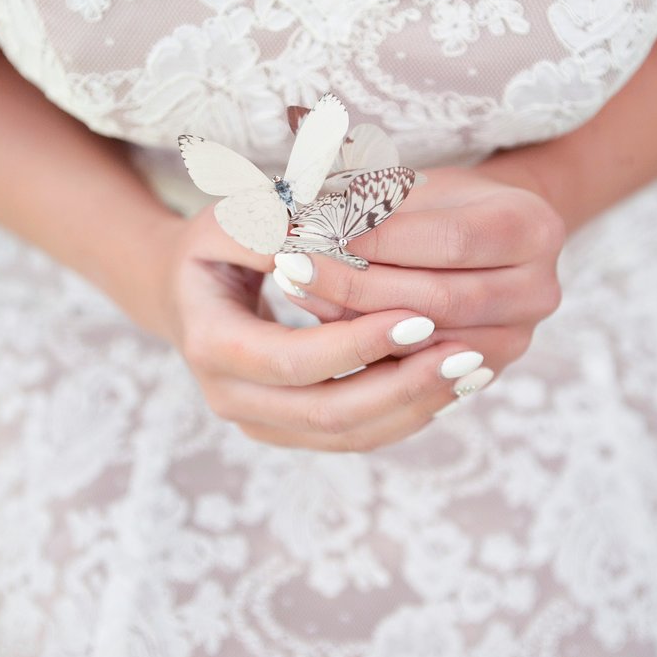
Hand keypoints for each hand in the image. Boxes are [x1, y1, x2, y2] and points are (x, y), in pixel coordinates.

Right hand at [155, 202, 485, 451]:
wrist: (187, 291)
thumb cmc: (214, 244)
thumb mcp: (230, 220)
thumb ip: (270, 226)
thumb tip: (316, 243)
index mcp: (210, 343)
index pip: (293, 360)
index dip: (358, 344)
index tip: (419, 316)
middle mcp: (229, 397)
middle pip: (326, 413)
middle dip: (401, 386)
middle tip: (464, 354)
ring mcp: (259, 422)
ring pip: (347, 435)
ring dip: (413, 406)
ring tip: (470, 370)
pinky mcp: (289, 430)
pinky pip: (354, 436)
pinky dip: (404, 414)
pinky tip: (450, 386)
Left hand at [272, 165, 565, 383]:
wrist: (490, 240)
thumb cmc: (443, 203)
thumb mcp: (415, 187)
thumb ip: (368, 205)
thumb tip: (300, 222)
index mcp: (533, 227)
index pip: (449, 241)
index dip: (380, 241)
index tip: (315, 232)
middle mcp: (540, 289)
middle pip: (439, 298)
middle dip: (357, 285)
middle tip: (291, 267)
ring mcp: (520, 337)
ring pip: (427, 341)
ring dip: (353, 320)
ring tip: (296, 291)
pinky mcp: (490, 369)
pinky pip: (421, 369)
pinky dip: (368, 349)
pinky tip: (321, 326)